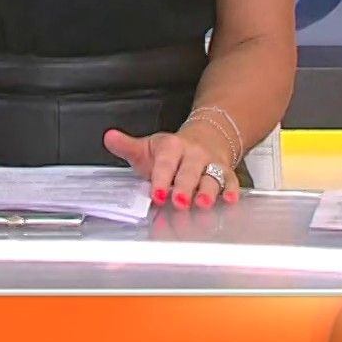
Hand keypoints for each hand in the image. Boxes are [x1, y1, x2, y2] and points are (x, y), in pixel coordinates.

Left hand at [103, 125, 239, 210]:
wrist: (204, 139)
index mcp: (172, 146)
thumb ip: (128, 147)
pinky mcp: (226, 173)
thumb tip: (109, 137)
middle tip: (179, 203)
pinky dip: (231, 191)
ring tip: (203, 204)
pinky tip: (229, 201)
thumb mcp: (148, 148)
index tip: (158, 194)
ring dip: (209, 191)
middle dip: (185, 188)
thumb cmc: (172, 152)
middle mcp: (194, 154)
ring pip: (212, 176)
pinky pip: (231, 181)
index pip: (165, 163)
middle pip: (189, 172)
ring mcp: (211, 164)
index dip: (161, 179)